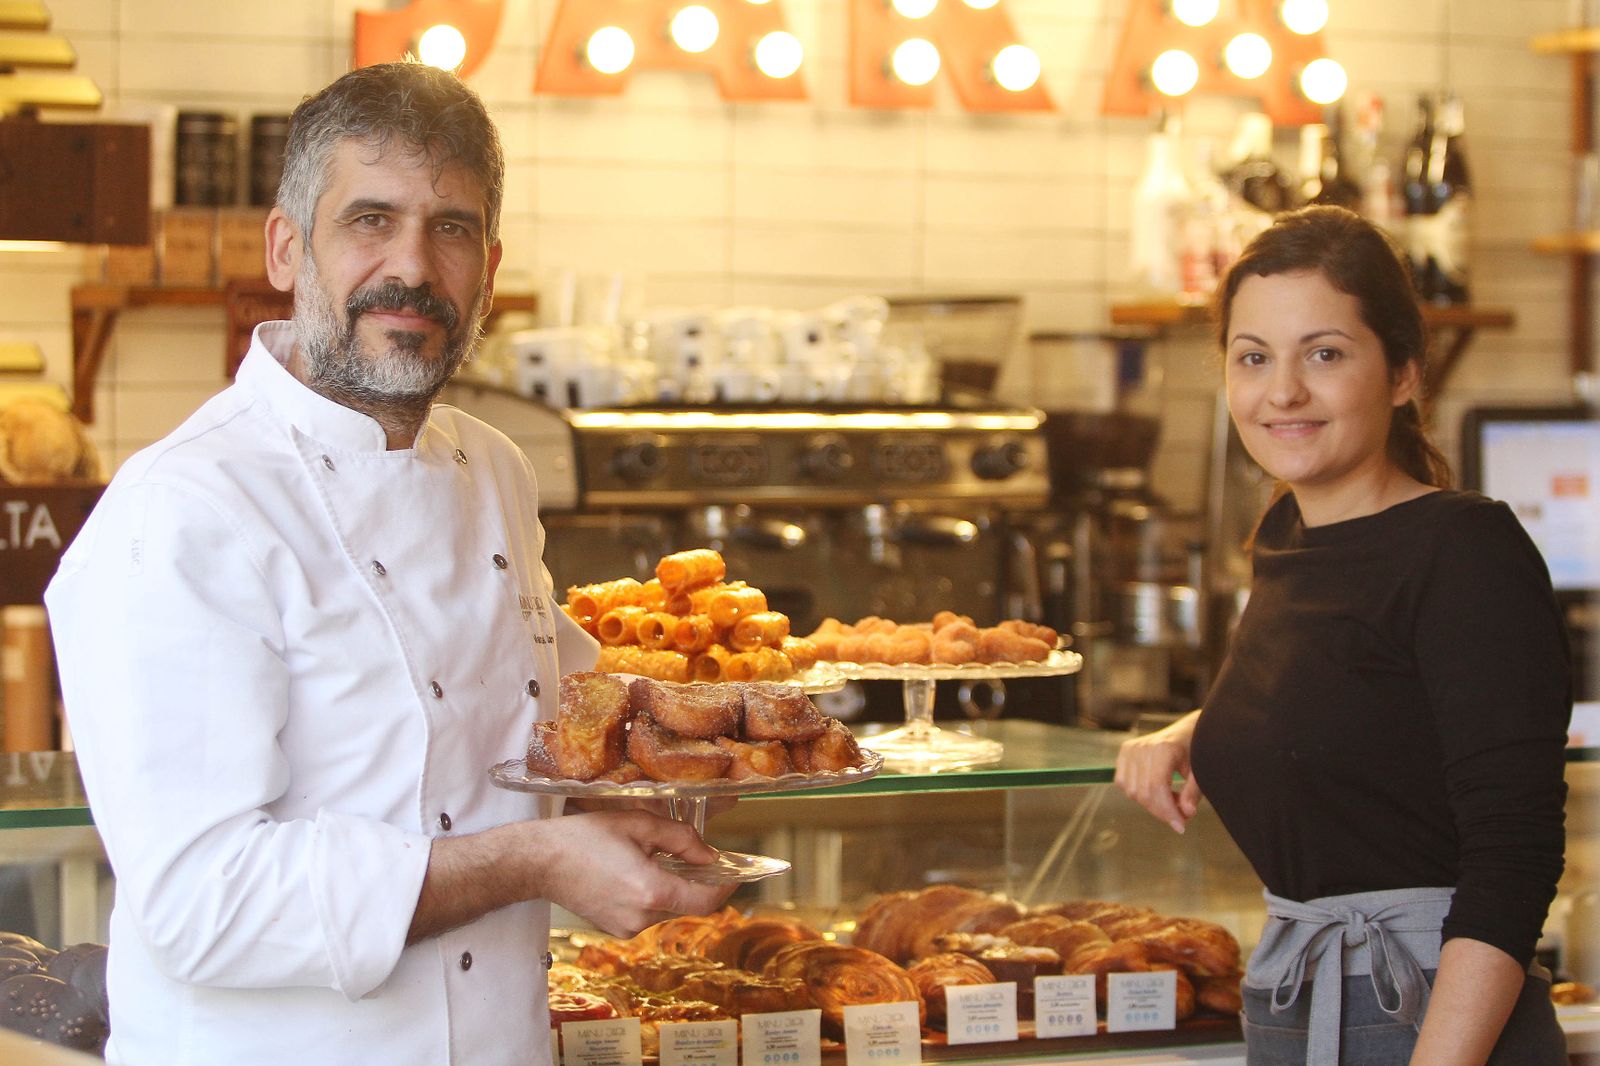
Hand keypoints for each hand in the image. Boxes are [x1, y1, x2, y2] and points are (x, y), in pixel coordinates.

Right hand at [527, 809, 734, 935]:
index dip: (725, 888)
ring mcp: (627, 928)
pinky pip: (648, 914)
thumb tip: (709, 855)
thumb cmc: (584, 838)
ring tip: (650, 859)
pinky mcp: (616, 930)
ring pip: (667, 909)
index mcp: (650, 890)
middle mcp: (641, 917)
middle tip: (693, 856)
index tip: (735, 874)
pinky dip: (651, 895)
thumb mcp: (638, 825)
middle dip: (694, 881)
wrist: (539, 862)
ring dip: (670, 887)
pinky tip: (633, 873)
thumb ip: (681, 839)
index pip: (704, 901)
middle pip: (686, 904)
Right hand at [1114, 710, 1202, 833]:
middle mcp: (1143, 747)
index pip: (1157, 788)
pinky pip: (1122, 783)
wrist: (1188, 729)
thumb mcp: (1200, 772)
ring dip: (1151, 803)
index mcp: (1164, 749)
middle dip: (1161, 811)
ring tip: (1171, 798)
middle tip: (1180, 815)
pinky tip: (1156, 790)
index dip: (1168, 811)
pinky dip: (1138, 793)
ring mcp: (1131, 748)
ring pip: (1131, 792)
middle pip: (1143, 793)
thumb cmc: (1196, 751)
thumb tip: (1187, 813)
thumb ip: (1193, 792)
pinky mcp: (1125, 751)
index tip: (1180, 826)